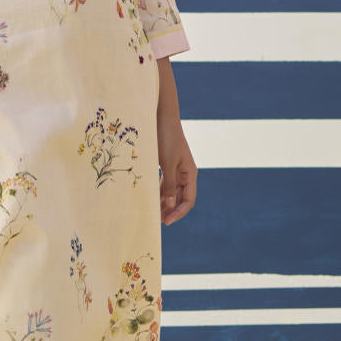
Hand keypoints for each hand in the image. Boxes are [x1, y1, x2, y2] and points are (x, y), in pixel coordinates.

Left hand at [156, 108, 196, 224]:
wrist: (163, 118)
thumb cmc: (167, 139)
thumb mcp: (167, 163)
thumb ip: (168, 185)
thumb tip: (168, 206)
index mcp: (190, 174)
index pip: (188, 200)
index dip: (179, 212)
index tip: (167, 222)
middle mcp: (185, 174)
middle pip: (179, 198)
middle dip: (170, 210)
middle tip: (156, 221)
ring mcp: (176, 170)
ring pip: (171, 192)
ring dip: (163, 203)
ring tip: (152, 214)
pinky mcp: (167, 165)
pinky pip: (164, 183)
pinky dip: (158, 192)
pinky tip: (150, 199)